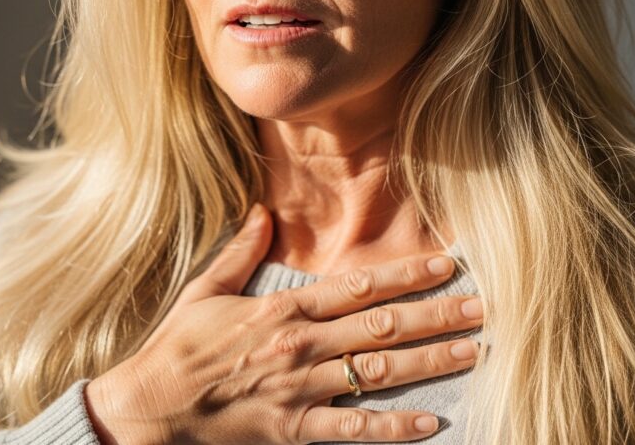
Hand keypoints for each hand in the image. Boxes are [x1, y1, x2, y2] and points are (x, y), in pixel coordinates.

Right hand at [85, 203, 483, 443]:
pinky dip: (395, 428)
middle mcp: (301, 345)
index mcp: (283, 308)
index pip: (358, 285)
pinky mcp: (294, 429)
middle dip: (437, 314)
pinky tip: (432, 422)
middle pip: (383, 326)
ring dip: (431, 362)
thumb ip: (240, 251)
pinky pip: (354, 431)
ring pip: (380, 373)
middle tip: (484, 306)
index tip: (446, 263)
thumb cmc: (178, 349)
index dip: (406, 273)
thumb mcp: (205, 291)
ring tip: (475, 351)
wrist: (150, 410)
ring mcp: (301, 389)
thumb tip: (262, 211)